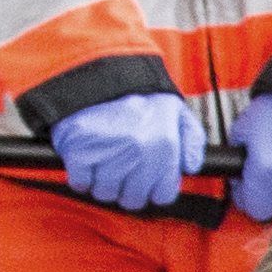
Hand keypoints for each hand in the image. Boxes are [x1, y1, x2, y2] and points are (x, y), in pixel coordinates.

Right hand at [49, 88, 193, 210]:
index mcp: (165, 145)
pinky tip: (88, 159)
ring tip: (105, 159)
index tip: (146, 179)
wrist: (97, 72)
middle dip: (128, 188)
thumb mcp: (175, 110)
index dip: (154, 189)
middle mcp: (139, 152)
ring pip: (106, 193)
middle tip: (123, 168)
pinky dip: (82, 176)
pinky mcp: (79, 153)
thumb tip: (191, 166)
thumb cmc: (137, 95)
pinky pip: (81, 183)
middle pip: (134, 199)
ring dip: (104, 182)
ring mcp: (108, 154)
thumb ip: (192, 140)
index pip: (163, 195)